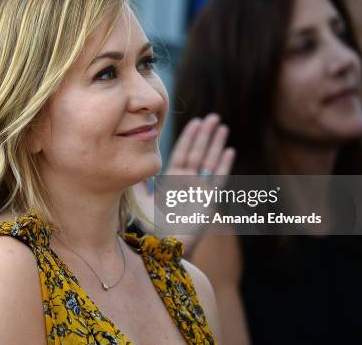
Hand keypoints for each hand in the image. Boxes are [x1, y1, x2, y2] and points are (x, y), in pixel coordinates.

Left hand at [133, 114, 235, 235]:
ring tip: (221, 126)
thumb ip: (138, 179)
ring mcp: (199, 191)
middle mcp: (187, 183)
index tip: (195, 121)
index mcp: (172, 180)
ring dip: (216, 144)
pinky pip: (218, 180)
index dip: (189, 137)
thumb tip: (132, 157)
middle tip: (212, 117)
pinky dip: (224, 166)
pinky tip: (229, 150)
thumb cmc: (148, 224)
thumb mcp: (139, 197)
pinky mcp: (209, 201)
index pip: (183, 153)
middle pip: (198, 153)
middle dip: (205, 135)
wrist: (160, 244)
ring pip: (210, 162)